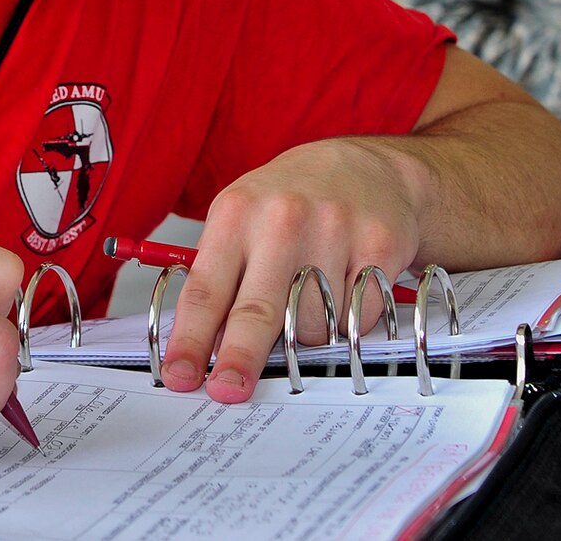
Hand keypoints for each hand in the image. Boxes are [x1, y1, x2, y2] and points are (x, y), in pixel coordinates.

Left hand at [156, 138, 421, 402]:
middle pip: (258, 310)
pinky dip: (346, 324)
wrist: (365, 168)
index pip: (206, 289)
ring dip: (305, 334)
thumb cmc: (290, 201)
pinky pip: (357, 319)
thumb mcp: (241, 219)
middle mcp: (283, 218)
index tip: (180, 376)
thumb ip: (222, 276)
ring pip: (312, 325)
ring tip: (307, 299)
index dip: (191, 339)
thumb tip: (206, 348)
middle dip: (239, 358)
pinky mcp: (379, 245)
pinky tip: (343, 290)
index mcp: (236, 212)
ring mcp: (335, 230)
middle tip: (228, 390)